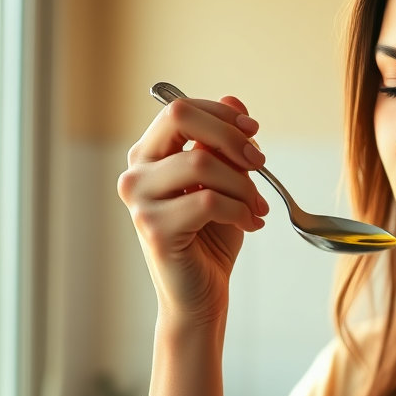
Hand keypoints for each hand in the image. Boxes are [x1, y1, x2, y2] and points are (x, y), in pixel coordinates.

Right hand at [117, 94, 269, 324]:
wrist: (202, 295)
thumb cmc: (213, 237)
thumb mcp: (227, 181)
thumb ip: (225, 144)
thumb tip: (234, 100)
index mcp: (149, 155)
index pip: (180, 108)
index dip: (222, 114)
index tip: (253, 132)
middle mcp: (135, 172)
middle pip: (181, 118)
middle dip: (231, 137)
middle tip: (260, 162)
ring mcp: (139, 200)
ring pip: (202, 163)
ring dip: (243, 185)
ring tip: (256, 208)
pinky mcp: (153, 228)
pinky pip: (208, 201)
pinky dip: (240, 210)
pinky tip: (250, 224)